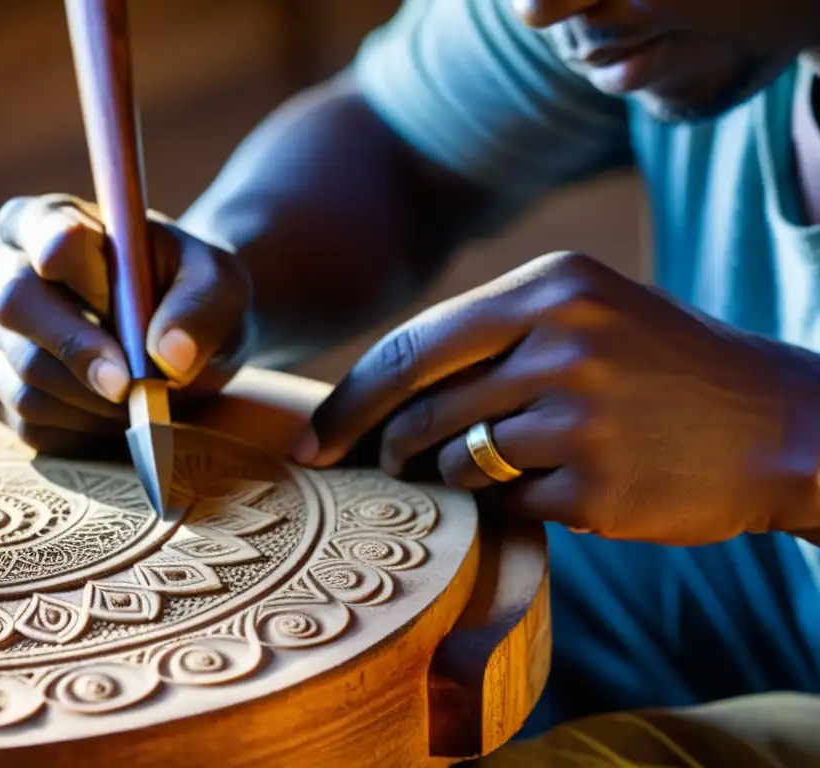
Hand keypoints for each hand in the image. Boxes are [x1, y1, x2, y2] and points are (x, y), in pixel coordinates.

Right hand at [0, 194, 252, 455]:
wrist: (179, 342)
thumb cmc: (192, 298)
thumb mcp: (220, 286)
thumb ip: (203, 306)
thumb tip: (169, 355)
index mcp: (49, 222)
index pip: (34, 227)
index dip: (56, 250)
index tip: (86, 277)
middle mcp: (2, 274)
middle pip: (13, 305)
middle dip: (77, 349)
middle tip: (130, 383)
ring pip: (25, 378)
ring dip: (95, 402)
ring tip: (143, 395)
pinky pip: (31, 425)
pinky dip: (85, 430)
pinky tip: (116, 415)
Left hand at [292, 252, 819, 544]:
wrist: (780, 424)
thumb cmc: (661, 370)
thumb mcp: (586, 316)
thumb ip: (491, 338)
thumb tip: (383, 388)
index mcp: (553, 286)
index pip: (413, 346)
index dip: (350, 397)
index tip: (314, 438)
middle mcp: (564, 342)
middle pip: (423, 408)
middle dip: (383, 445)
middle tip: (378, 464)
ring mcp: (583, 416)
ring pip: (457, 462)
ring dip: (448, 476)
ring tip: (480, 470)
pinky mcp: (598, 485)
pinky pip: (509, 506)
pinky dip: (510, 505)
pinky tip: (552, 488)